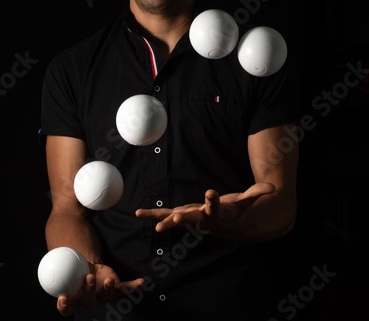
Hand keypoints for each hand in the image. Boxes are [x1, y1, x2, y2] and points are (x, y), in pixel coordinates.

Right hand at [57, 263, 144, 316]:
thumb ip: (59, 263)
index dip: (65, 306)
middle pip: (88, 300)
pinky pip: (124, 289)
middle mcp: (88, 301)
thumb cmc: (72, 268)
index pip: (66, 307)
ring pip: (106, 296)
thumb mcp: (63, 266)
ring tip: (108, 279)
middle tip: (88, 278)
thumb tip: (53, 252)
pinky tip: (140, 281)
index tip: (64, 298)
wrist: (87, 268)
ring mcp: (103, 296)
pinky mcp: (115, 290)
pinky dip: (132, 286)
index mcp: (72, 298)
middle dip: (89, 291)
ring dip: (108, 288)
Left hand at [135, 183, 275, 232]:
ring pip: (174, 218)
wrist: (227, 225)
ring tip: (149, 220)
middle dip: (183, 217)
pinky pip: (165, 215)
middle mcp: (202, 218)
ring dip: (162, 219)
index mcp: (217, 213)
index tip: (210, 192)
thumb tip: (273, 187)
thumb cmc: (236, 210)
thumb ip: (257, 193)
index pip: (215, 207)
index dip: (213, 201)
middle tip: (174, 218)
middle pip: (192, 218)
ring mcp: (190, 218)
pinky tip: (139, 212)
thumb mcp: (246, 200)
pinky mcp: (182, 215)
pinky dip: (154, 214)